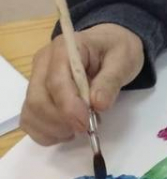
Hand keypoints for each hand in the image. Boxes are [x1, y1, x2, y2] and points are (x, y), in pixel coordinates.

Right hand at [21, 24, 143, 144]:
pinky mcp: (36, 94)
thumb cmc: (116, 50)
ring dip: (54, 128)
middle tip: (87, 127)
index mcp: (64, 49)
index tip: (85, 123)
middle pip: (38, 100)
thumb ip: (111, 81)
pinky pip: (30, 119)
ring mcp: (36, 79)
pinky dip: (46, 132)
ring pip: (31, 112)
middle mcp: (43, 63)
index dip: (68, 107)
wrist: (109, 46)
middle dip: (61, 121)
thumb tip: (98, 104)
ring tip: (81, 127)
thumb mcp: (123, 60)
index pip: (56, 82)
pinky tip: (67, 131)